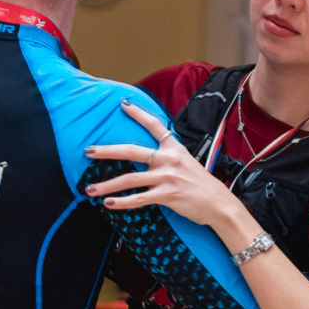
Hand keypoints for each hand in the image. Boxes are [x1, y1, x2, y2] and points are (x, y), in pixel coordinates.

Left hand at [82, 100, 242, 232]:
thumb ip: (169, 157)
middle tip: (88, 150)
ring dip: (107, 185)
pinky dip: (122, 202)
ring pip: (130, 179)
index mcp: (174, 148)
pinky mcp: (167, 195)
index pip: (154, 125)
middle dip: (107, 151)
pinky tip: (108, 204)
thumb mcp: (187, 162)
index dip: (138, 114)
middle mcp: (168, 159)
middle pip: (131, 150)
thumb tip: (150, 157)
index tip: (123, 104)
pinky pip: (139, 198)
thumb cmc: (202, 185)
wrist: (219, 203)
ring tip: (89, 189)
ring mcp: (167, 177)